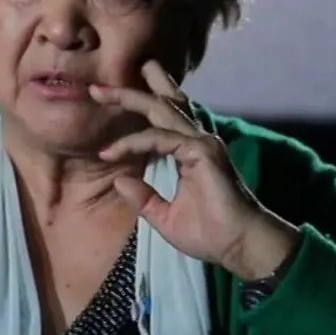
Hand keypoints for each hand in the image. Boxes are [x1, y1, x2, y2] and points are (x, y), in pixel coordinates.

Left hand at [90, 60, 299, 280]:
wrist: (239, 247)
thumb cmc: (209, 234)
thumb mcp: (164, 216)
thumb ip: (144, 197)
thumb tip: (119, 181)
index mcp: (188, 152)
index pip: (158, 124)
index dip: (131, 127)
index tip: (102, 149)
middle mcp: (195, 140)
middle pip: (160, 104)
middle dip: (128, 93)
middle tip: (97, 87)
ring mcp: (200, 142)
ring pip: (161, 109)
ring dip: (130, 98)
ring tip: (101, 91)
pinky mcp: (202, 151)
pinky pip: (160, 137)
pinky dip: (135, 142)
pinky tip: (111, 152)